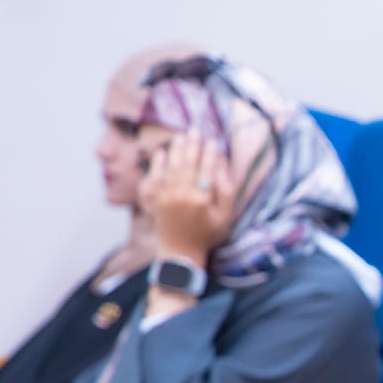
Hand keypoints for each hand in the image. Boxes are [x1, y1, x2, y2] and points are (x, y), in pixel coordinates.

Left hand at [141, 133, 233, 260]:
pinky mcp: (156, 200)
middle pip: (188, 163)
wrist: (180, 252)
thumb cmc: (207, 235)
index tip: (213, 141)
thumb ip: (226, 192)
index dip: (210, 154)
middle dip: (192, 145)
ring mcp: (166, 197)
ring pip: (171, 167)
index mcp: (201, 199)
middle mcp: (182, 195)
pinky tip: (161, 152)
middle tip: (195, 130)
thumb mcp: (225, 218)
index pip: (207, 169)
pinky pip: (155, 177)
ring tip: (181, 136)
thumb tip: (222, 168)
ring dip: (176, 149)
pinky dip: (157, 164)